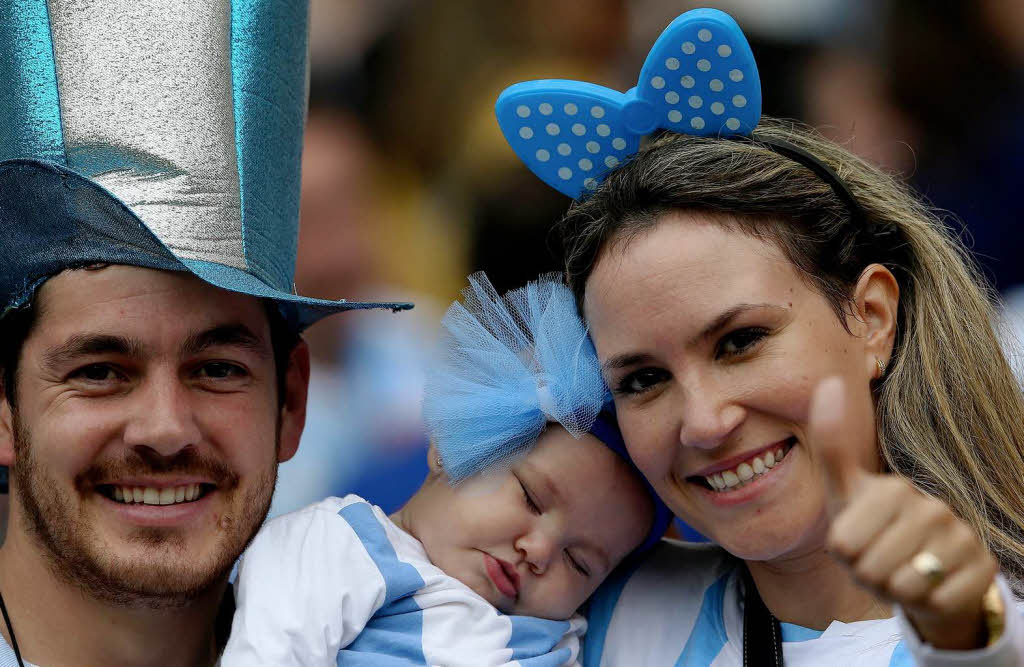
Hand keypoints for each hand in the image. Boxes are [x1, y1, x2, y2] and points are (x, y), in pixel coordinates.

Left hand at [809, 377, 998, 649]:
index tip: (855, 541)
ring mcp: (962, 537)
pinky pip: (935, 602)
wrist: (921, 571)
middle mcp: (933, 507)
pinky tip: (930, 586)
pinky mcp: (984, 568)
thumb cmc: (872, 529)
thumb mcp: (844, 493)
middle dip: (868, 574)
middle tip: (880, 562)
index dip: (843, 554)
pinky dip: (925, 604)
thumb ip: (832, 446)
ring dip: (895, 590)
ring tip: (901, 572)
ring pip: (903, 587)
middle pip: (870, 568)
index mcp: (893, 489)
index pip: (843, 544)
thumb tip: (829, 380)